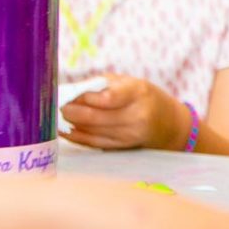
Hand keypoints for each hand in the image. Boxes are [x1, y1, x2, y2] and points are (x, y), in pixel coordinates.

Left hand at [61, 73, 184, 150]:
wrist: (169, 123)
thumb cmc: (143, 96)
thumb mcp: (130, 82)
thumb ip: (102, 84)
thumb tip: (70, 91)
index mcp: (139, 92)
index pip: (107, 98)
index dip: (84, 98)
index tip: (69, 94)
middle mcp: (138, 114)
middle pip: (97, 117)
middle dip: (73, 112)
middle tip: (59, 107)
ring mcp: (132, 134)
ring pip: (94, 132)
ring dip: (73, 125)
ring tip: (60, 117)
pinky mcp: (124, 146)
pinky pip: (96, 143)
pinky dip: (79, 138)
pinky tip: (67, 131)